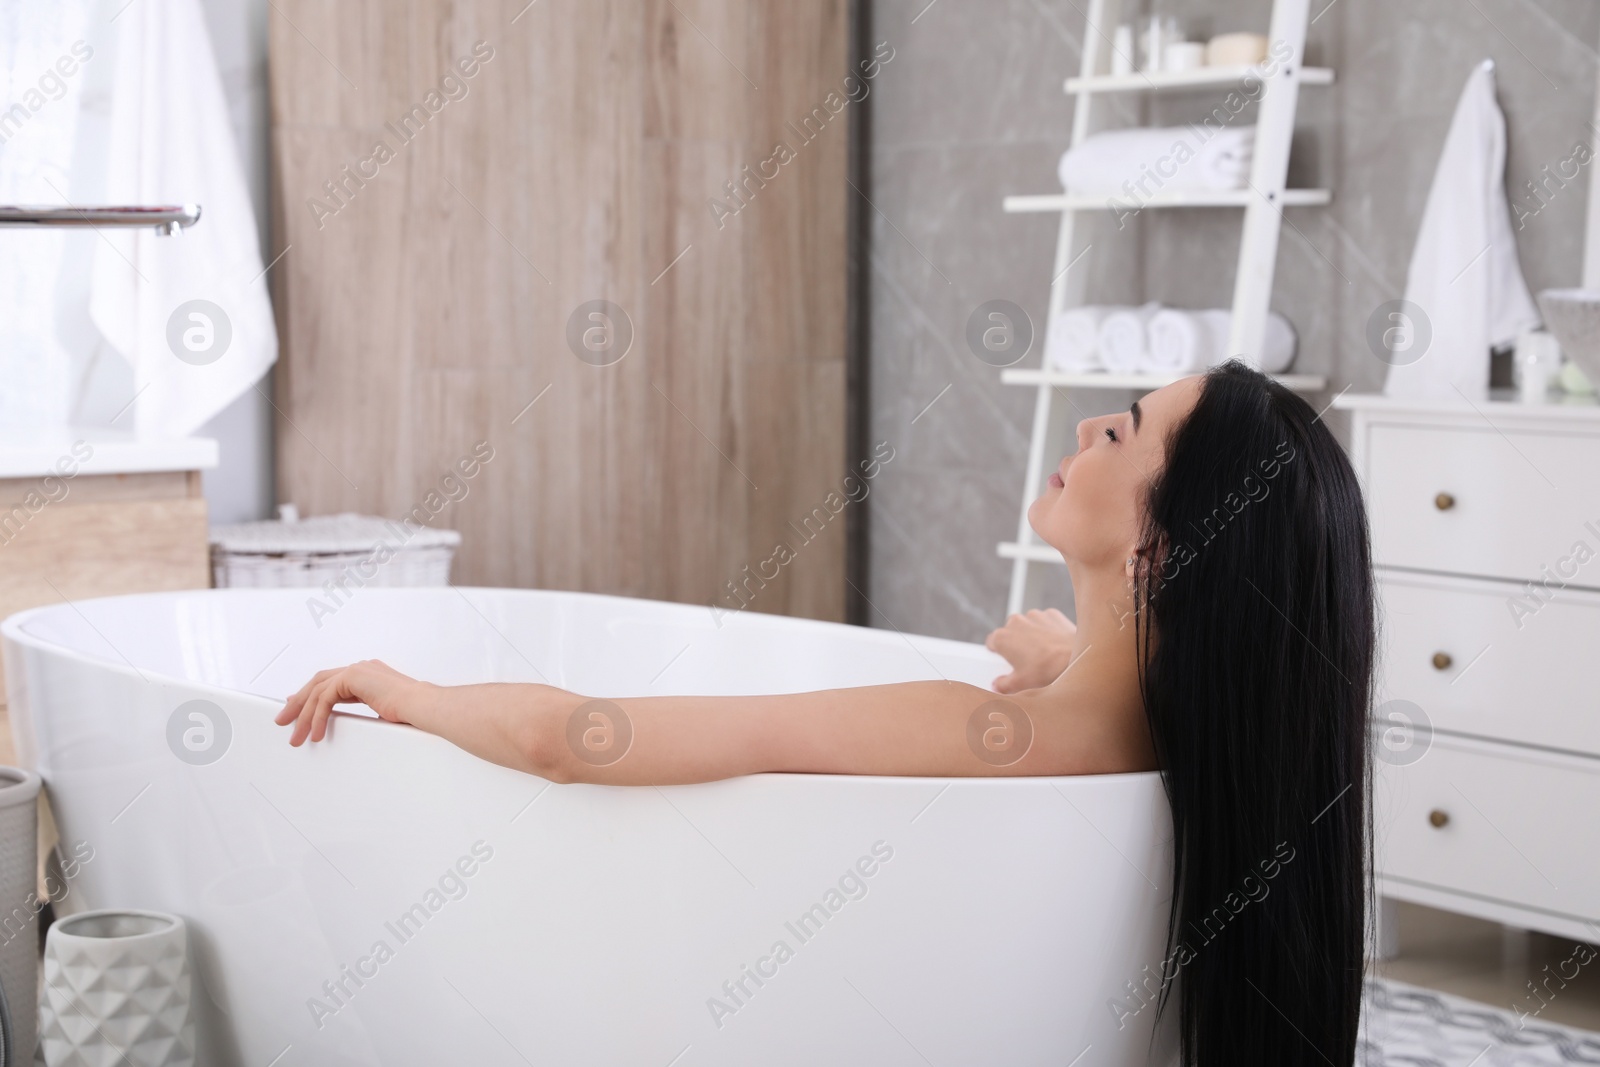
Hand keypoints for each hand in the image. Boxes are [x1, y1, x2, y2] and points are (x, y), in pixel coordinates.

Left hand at [275, 659, 431, 745]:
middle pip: (318, 682)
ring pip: (318, 690)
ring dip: (304, 715)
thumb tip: (353, 722)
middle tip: (284, 720)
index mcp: (368, 673)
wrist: (423, 705)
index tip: (296, 705)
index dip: (310, 694)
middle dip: (298, 703)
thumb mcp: (383, 710)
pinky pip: (325, 697)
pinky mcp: (354, 677)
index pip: (331, 680)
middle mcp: (361, 668)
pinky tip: (317, 733)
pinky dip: (318, 717)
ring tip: (297, 735)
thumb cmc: (412, 712)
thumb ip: (366, 709)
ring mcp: (357, 670)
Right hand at [985, 609, 1075, 693]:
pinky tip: (1054, 645)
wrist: (1077, 659)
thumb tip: (998, 685)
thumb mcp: (1020, 685)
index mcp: (1002, 638)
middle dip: (1016, 644)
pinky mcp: (1052, 614)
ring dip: (1031, 636)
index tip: (1004, 660)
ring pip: (1028, 626)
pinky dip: (1048, 631)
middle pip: (1010, 632)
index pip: (991, 642)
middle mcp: (1015, 622)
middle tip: (1026, 662)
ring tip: (1042, 655)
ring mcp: (1034, 616)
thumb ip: (1002, 685)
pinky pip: (1045, 622)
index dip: (998, 652)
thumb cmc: (1047, 672)